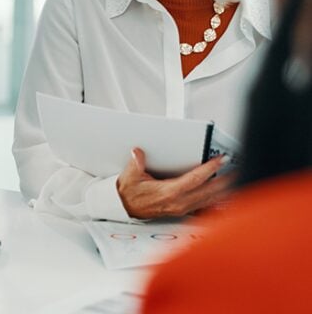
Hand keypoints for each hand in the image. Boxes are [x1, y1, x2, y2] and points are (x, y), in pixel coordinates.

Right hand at [116, 148, 233, 219]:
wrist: (125, 209)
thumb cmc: (129, 194)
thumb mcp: (129, 176)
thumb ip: (135, 163)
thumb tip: (138, 153)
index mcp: (169, 192)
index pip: (196, 179)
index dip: (210, 168)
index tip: (222, 160)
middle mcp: (178, 202)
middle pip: (209, 190)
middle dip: (225, 179)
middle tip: (237, 168)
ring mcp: (182, 208)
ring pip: (209, 199)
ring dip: (224, 190)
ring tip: (235, 179)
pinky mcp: (183, 210)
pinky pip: (204, 205)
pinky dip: (216, 200)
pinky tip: (224, 195)